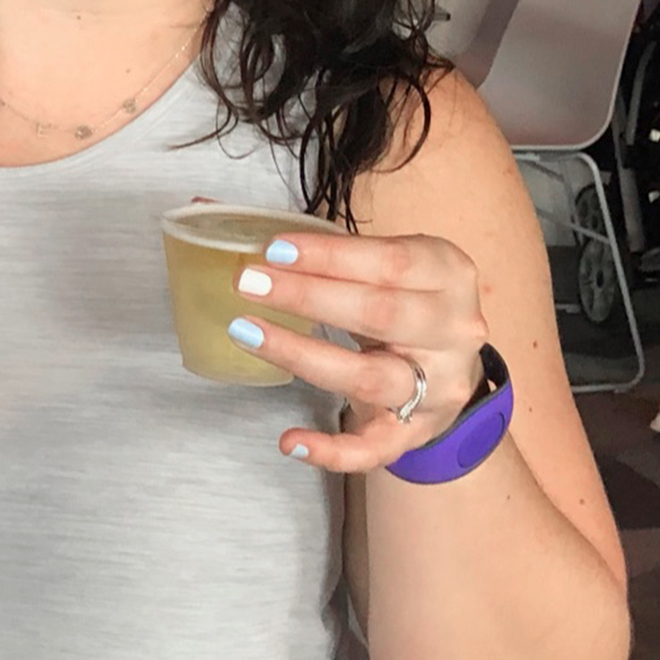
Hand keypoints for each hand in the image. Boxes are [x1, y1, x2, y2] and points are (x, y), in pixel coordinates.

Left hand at [224, 227, 489, 473]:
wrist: (452, 369)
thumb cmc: (403, 301)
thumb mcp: (383, 263)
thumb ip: (315, 244)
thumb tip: (207, 209)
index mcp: (447, 274)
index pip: (390, 262)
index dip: (329, 256)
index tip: (273, 249)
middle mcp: (451, 331)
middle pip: (380, 314)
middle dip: (309, 298)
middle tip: (248, 283)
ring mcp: (437, 387)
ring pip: (370, 377)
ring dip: (304, 356)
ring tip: (248, 334)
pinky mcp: (415, 432)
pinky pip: (374, 448)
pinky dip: (331, 450)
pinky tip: (289, 441)